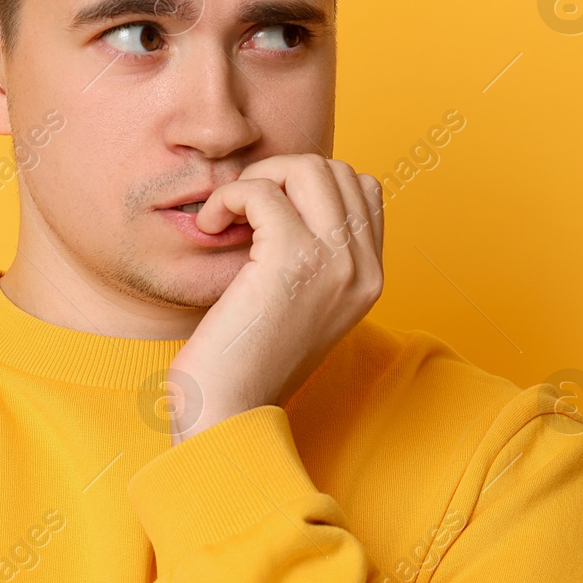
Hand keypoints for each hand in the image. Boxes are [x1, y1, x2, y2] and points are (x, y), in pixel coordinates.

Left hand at [166, 155, 384, 443]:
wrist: (229, 415)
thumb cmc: (248, 361)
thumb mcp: (301, 305)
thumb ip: (315, 258)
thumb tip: (289, 197)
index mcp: (371, 279)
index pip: (364, 190)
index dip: (310, 186)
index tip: (269, 215)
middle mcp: (364, 269)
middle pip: (336, 170)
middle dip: (281, 174)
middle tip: (242, 210)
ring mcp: (335, 264)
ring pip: (307, 168)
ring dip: (257, 180)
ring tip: (229, 215)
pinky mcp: (293, 262)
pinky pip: (262, 192)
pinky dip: (229, 197)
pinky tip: (210, 226)